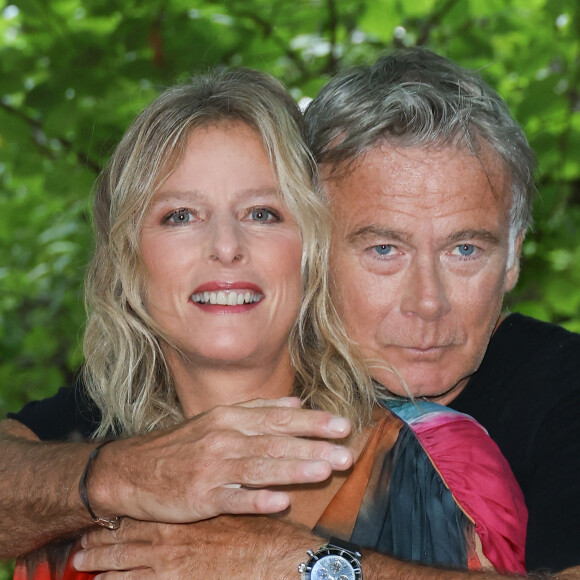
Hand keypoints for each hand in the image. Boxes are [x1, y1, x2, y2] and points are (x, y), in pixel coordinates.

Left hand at [73, 516, 318, 579]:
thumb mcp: (230, 504)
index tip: (101, 518)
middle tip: (80, 544)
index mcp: (179, 512)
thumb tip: (197, 496)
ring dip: (100, 562)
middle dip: (99, 541)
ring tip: (83, 561)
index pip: (138, 512)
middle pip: (122, 536)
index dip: (117, 516)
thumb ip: (209, 500)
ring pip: (121, 562)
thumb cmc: (253, 531)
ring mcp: (166, 561)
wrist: (270, 556)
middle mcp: (167, 534)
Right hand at [90, 397, 352, 522]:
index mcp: (231, 418)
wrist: (132, 469)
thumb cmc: (182, 444)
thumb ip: (258, 409)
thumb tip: (296, 401)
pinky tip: (280, 502)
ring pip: (259, 467)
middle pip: (275, 441)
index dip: (313, 422)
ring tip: (323, 471)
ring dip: (293, 469)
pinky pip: (232, 498)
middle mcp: (224, 438)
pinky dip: (256, 499)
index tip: (342, 425)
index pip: (279, 418)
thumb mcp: (217, 418)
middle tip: (346, 453)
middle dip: (314, 447)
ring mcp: (212, 467)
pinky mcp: (200, 496)